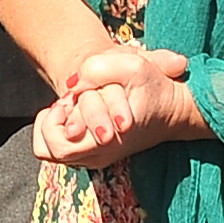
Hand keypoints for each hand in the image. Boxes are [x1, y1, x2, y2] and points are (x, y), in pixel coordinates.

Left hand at [30, 45, 204, 169]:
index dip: (54, 120)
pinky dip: (58, 129)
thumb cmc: (153, 86)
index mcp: (106, 141)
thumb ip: (98, 69)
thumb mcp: (133, 65)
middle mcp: (97, 155)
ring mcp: (95, 157)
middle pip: (49, 150)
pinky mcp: (93, 153)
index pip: (59, 145)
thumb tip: (70, 85)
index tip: (70, 100)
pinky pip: (60, 148)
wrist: (173, 109)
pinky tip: (72, 112)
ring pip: (51, 151)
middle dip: (49, 122)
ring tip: (69, 108)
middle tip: (66, 103)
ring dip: (52, 126)